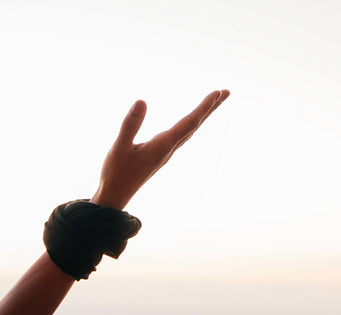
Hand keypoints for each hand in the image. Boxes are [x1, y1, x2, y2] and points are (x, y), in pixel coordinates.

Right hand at [92, 89, 229, 209]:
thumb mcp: (119, 147)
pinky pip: (181, 136)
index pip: (189, 122)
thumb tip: (141, 101)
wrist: (114, 197)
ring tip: (213, 102)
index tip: (219, 92)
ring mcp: (165, 153)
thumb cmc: (115, 173)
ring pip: (189, 130)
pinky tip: (189, 123)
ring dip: (201, 115)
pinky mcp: (159, 155)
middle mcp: (168, 149)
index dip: (204, 106)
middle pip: (195, 125)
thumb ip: (130, 124)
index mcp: (163, 145)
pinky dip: (190, 124)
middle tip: (226, 92)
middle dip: (210, 108)